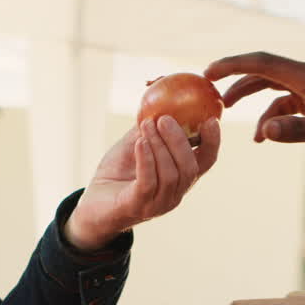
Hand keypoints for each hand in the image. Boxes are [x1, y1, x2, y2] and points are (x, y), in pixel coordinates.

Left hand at [65, 115, 219, 251]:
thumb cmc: (116, 174)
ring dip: (159, 146)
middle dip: (180, 140)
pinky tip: (140, 142)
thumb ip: (150, 127)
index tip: (210, 119)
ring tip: (146, 126)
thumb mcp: (134, 145)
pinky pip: (148, 182)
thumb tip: (160, 98)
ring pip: (171, 174)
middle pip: (190, 168)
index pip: (206, 162)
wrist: (92, 205)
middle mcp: (175, 194)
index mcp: (180, 179)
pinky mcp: (138, 206)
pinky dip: (146, 159)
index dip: (213, 142)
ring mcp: (158, 204)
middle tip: (165, 118)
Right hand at [205, 51, 304, 165]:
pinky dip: (269, 119)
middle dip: (235, 80)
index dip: (232, 65)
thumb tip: (263, 131)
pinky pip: (282, 106)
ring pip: (269, 89)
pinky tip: (262, 138)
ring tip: (227, 114)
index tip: (208, 72)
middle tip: (208, 90)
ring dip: (249, 100)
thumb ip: (295, 131)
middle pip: (261, 71)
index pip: (261, 63)